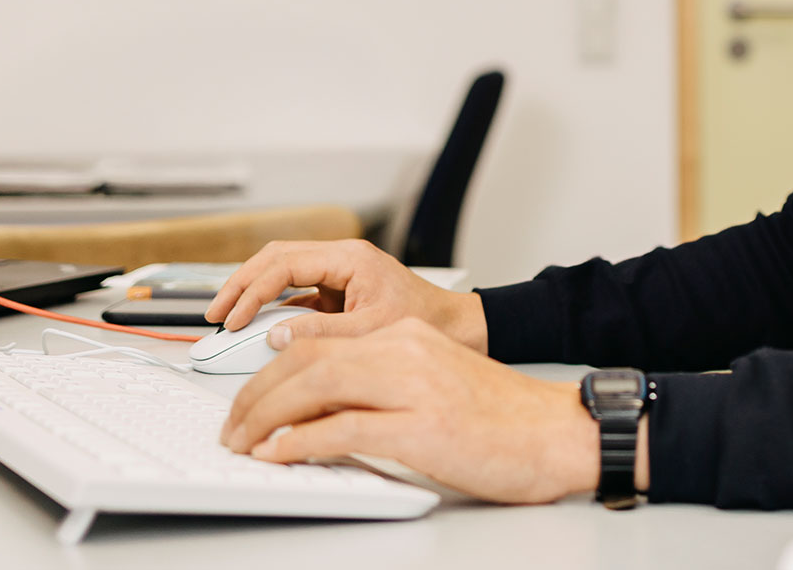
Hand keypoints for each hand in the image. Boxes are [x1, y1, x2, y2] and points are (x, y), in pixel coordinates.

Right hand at [204, 238, 487, 353]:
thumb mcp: (370, 333)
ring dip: (254, 294)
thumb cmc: (427, 326)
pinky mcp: (340, 293)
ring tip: (228, 320)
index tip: (230, 319)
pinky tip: (259, 329)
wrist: (461, 329)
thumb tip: (275, 335)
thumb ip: (321, 334)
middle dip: (241, 285)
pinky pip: (297, 293)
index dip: (251, 291)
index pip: (284, 264)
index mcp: (349, 258)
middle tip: (215, 314)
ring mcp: (340, 274)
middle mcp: (342, 259)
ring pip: (283, 273)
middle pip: (275, 259)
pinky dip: (274, 309)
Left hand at [219, 317, 615, 503]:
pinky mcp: (423, 427)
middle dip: (255, 396)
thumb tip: (316, 414)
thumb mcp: (434, 386)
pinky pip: (345, 428)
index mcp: (406, 339)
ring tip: (242, 443)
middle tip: (231, 428)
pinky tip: (279, 454)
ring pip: (316, 387)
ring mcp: (414, 387)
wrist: (561, 433)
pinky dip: (302, 442)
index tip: (244, 403)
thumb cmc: (504, 420)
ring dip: (266, 417)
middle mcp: (405, 352)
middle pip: (306, 361)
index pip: (316, 345)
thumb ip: (381, 387)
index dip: (268, 374)